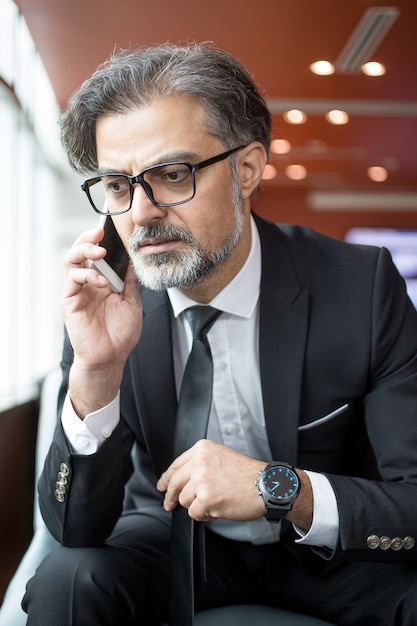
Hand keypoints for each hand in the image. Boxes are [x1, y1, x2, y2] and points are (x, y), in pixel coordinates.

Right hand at [61, 227, 140, 415]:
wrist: (111, 357)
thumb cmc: (120, 333)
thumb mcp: (132, 301)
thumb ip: (131, 281)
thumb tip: (136, 259)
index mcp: (101, 281)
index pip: (96, 254)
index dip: (100, 241)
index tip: (112, 230)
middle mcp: (87, 283)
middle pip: (79, 251)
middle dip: (88, 239)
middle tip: (100, 233)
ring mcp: (77, 291)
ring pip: (70, 260)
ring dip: (83, 251)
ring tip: (100, 251)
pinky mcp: (70, 301)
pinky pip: (72, 279)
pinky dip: (86, 274)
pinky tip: (100, 281)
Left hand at [156, 440, 265, 521]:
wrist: (266, 485)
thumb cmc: (248, 474)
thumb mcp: (221, 457)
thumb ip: (200, 463)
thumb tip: (181, 479)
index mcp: (202, 449)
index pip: (176, 465)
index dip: (166, 478)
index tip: (162, 486)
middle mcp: (199, 462)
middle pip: (174, 483)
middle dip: (171, 497)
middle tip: (170, 505)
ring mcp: (201, 480)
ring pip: (184, 500)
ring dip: (196, 506)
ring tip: (215, 501)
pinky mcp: (205, 499)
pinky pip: (194, 513)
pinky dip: (204, 515)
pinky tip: (218, 508)